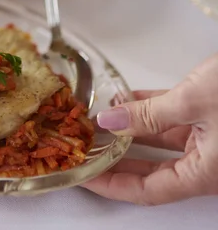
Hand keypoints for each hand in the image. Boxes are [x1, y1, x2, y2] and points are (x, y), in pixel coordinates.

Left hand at [84, 54, 217, 204]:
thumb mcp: (192, 102)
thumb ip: (149, 114)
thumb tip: (111, 121)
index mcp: (206, 173)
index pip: (148, 191)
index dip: (113, 184)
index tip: (85, 175)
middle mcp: (207, 162)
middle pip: (152, 169)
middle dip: (116, 157)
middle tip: (85, 148)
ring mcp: (209, 139)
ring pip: (160, 140)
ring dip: (130, 128)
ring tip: (98, 120)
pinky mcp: (209, 116)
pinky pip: (172, 119)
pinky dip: (149, 109)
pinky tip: (126, 99)